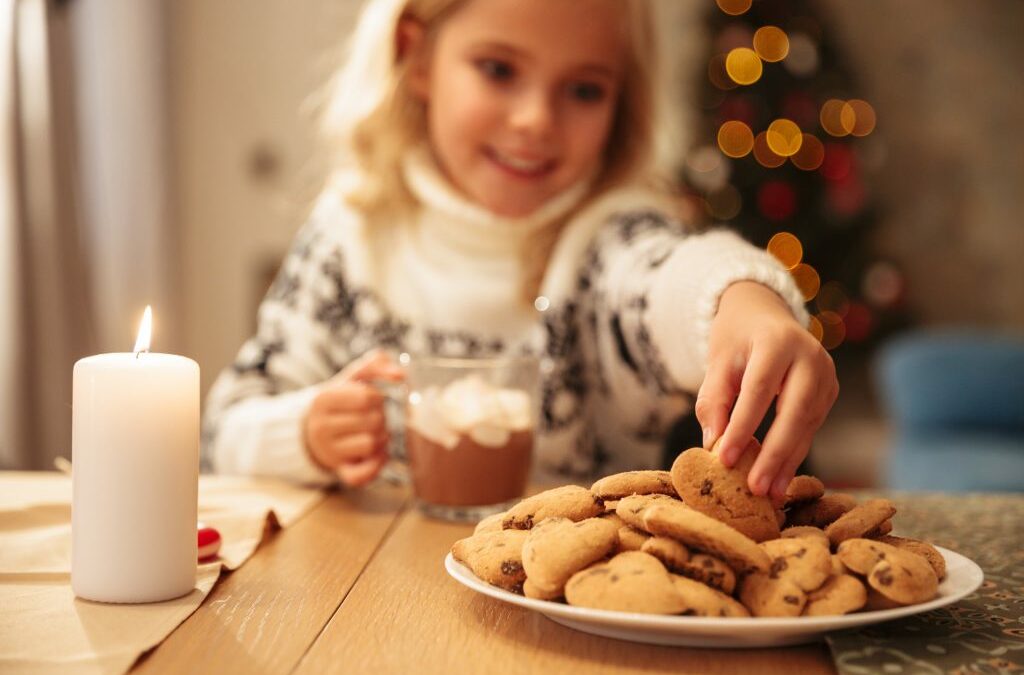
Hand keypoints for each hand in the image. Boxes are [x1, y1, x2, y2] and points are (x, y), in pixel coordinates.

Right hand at [303, 349, 404, 486]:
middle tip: (373, 416)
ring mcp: (328, 451)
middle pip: (373, 421)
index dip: (378, 397)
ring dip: (382, 438)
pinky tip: (379, 453)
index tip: (372, 399)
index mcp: (323, 399)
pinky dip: (376, 465)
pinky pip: (361, 476)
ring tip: (374, 432)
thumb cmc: (342, 400)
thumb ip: (376, 364)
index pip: (367, 397)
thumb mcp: (353, 377)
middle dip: (381, 417)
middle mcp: (321, 427)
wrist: (315, 428)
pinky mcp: (339, 471)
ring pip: (371, 445)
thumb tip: (401, 374)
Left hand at [695, 281, 838, 501]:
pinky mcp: (830, 391)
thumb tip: (714, 443)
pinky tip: (779, 479)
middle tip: (754, 487)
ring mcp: (826, 374)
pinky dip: (794, 454)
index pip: (760, 389)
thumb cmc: (736, 338)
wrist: (765, 314)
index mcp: (777, 340)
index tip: (724, 459)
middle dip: (774, 453)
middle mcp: (810, 355)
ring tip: (767, 493)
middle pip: (794, 411)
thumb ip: (714, 399)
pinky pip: (812, 427)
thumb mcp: (718, 360)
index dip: (744, 426)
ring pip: (807, 424)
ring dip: (787, 461)